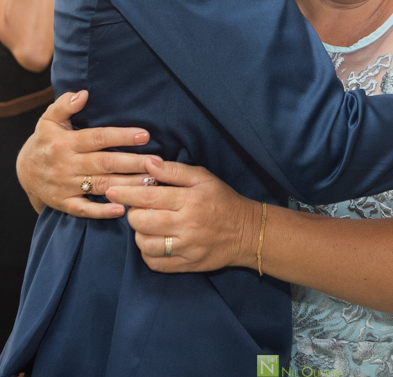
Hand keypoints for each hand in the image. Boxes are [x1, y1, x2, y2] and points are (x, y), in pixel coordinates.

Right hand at [17, 90, 158, 217]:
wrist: (24, 171)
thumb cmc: (45, 141)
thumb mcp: (49, 119)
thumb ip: (65, 105)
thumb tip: (83, 93)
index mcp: (66, 142)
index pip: (98, 138)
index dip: (122, 136)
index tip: (145, 135)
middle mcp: (67, 164)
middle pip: (105, 163)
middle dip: (132, 163)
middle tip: (156, 162)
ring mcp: (66, 186)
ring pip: (100, 186)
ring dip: (126, 185)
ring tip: (150, 183)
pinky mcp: (65, 203)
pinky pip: (84, 209)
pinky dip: (102, 212)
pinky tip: (122, 210)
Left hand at [107, 160, 260, 272]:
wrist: (245, 231)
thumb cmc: (221, 199)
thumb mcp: (202, 177)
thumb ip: (174, 170)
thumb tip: (148, 162)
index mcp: (190, 199)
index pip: (149, 196)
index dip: (127, 193)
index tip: (112, 190)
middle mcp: (187, 224)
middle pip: (143, 221)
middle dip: (131, 214)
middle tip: (133, 208)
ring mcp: (187, 248)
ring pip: (146, 244)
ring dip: (139, 233)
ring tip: (145, 224)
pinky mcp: (187, 265)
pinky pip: (156, 264)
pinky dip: (147, 253)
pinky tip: (152, 242)